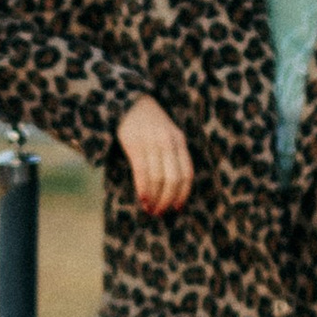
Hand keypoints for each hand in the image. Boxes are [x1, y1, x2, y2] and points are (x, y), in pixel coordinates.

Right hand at [117, 96, 193, 214]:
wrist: (129, 103)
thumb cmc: (149, 124)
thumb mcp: (167, 134)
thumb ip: (173, 155)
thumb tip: (172, 188)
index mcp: (179, 140)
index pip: (187, 172)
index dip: (183, 194)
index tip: (177, 208)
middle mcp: (168, 141)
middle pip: (174, 178)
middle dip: (168, 200)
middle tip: (161, 213)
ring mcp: (152, 142)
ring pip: (158, 178)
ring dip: (154, 198)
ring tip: (150, 209)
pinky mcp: (134, 143)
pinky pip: (142, 171)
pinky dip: (143, 188)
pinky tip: (142, 199)